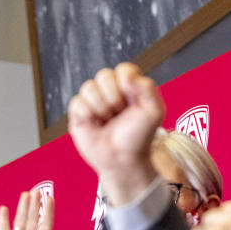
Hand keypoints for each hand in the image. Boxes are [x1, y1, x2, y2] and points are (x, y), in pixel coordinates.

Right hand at [0, 192, 69, 229]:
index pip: (45, 224)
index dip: (48, 211)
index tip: (50, 198)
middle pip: (33, 219)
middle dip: (35, 205)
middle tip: (38, 190)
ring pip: (20, 221)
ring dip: (23, 208)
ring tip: (26, 194)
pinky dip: (4, 220)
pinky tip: (4, 209)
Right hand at [67, 63, 165, 205]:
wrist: (123, 159)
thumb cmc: (139, 137)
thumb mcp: (153, 111)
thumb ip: (147, 87)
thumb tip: (126, 74)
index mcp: (128, 86)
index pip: (123, 69)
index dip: (127, 85)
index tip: (132, 102)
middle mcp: (109, 91)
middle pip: (104, 75)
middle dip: (114, 97)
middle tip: (119, 114)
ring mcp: (93, 101)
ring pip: (88, 87)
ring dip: (101, 107)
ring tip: (107, 120)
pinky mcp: (78, 113)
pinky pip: (77, 102)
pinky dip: (88, 115)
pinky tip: (95, 125)